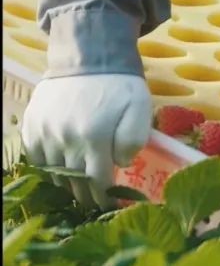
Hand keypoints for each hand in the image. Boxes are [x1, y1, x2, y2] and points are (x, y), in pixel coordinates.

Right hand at [20, 74, 151, 207]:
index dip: (103, 199)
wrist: (89, 58)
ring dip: (65, 186)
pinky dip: (45, 169)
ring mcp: (45, 131)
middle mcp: (65, 138)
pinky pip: (34, 156)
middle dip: (86, 197)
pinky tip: (58, 175)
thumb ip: (133, 141)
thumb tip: (118, 164)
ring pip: (53, 172)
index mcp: (94, 137)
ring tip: (77, 193)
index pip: (97, 181)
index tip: (109, 207)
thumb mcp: (140, 111)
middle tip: (94, 206)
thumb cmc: (121, 87)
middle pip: (74, 180)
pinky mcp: (33, 123)